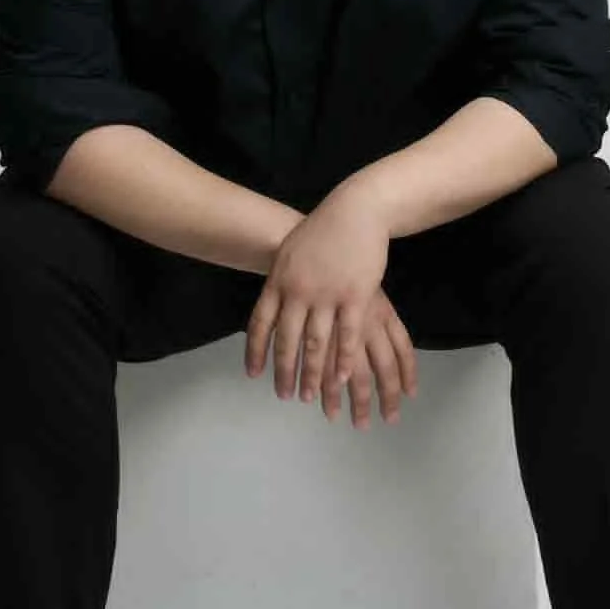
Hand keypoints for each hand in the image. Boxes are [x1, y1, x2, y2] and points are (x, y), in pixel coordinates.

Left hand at [243, 185, 417, 421]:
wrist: (354, 211)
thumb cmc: (322, 231)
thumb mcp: (290, 253)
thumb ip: (280, 281)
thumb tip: (271, 304)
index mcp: (279, 280)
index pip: (261, 322)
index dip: (256, 350)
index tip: (254, 374)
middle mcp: (298, 291)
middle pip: (287, 340)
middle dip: (284, 371)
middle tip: (284, 395)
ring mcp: (327, 294)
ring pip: (315, 343)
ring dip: (311, 374)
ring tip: (309, 397)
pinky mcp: (355, 296)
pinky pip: (346, 335)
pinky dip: (342, 360)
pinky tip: (339, 379)